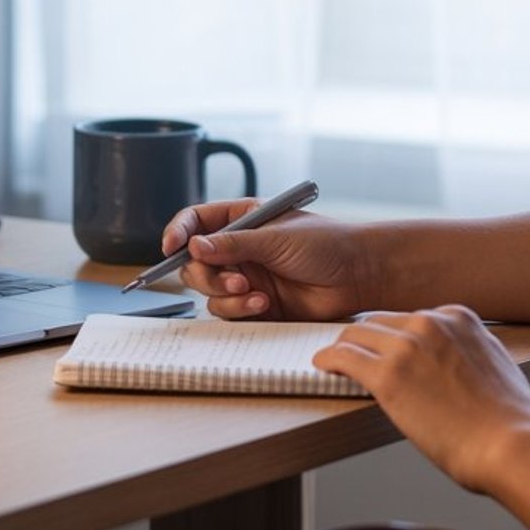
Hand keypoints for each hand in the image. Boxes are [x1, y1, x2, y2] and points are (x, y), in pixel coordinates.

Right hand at [162, 199, 371, 320]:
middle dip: (206, 275)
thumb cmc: (326, 243)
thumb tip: (194, 247)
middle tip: (233, 280)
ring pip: (209, 291)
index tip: (170, 247)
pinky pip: (229, 311)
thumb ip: (233, 244)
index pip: (196, 222)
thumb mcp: (276, 237)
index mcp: (242, 218)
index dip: (178, 232)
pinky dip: (240, 310)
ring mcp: (246, 276)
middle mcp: (238, 248)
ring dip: (225, 295)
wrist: (358, 275)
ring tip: (254, 293)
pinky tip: (265, 304)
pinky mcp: (255, 303)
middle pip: (195, 262)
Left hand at [315, 306, 529, 495]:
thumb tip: (449, 361)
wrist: (513, 443)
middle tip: (352, 353)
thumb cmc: (509, 418)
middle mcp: (430, 324)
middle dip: (364, 338)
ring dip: (342, 347)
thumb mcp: (495, 363)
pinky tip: (323, 365)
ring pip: (356, 335)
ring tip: (333, 360)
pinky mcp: (387, 377)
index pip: (409, 318)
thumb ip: (468, 351)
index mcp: (458, 318)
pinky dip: (329, 360)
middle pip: (378, 322)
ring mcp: (407, 348)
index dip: (392, 336)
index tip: (382, 347)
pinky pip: (343, 358)